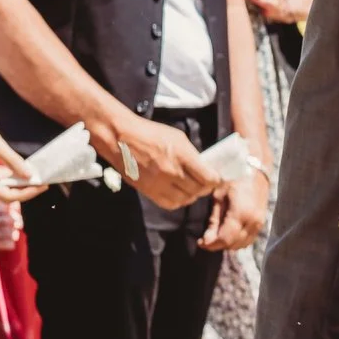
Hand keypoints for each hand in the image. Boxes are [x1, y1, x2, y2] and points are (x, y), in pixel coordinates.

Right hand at [0, 115, 43, 202]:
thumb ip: (13, 161)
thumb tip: (29, 175)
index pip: (9, 196)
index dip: (28, 193)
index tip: (43, 186)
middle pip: (7, 194)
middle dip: (26, 189)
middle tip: (45, 181)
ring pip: (3, 187)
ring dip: (20, 183)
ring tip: (38, 175)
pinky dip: (12, 176)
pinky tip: (23, 169)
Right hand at [91, 112, 222, 209]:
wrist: (121, 139)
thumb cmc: (150, 133)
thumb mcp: (178, 137)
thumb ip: (192, 155)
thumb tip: (205, 167)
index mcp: (181, 155)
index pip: (208, 178)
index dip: (216, 180)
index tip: (217, 178)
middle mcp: (171, 172)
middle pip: (199, 190)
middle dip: (206, 187)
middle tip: (206, 183)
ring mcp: (159, 184)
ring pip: (186, 199)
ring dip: (192, 195)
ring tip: (192, 188)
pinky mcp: (149, 191)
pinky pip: (170, 204)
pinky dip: (178, 201)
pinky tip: (179, 193)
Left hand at [199, 170, 270, 251]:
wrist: (256, 169)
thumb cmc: (234, 178)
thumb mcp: (219, 196)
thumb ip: (214, 220)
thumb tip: (206, 240)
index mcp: (241, 214)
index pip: (224, 239)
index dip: (210, 245)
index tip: (199, 242)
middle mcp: (253, 222)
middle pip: (233, 244)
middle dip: (218, 244)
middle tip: (206, 238)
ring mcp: (260, 223)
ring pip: (242, 245)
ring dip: (228, 244)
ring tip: (216, 234)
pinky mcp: (262, 223)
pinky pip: (249, 239)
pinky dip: (238, 240)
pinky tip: (229, 232)